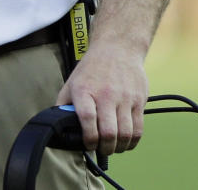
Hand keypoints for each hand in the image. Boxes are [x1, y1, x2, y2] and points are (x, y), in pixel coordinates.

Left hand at [55, 40, 147, 155]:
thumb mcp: (71, 82)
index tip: (88, 144)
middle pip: (109, 132)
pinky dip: (132, 141)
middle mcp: (105, 94)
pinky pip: (139, 129)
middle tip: (101, 149)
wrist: (118, 48)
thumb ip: (64, 104)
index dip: (88, 138)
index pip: (86, 119)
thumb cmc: (92, 69)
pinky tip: (125, 142)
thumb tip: (58, 126)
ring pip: (125, 134)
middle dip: (104, 148)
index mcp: (84, 90)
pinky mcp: (139, 100)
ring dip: (119, 147)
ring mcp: (124, 98)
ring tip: (113, 147)